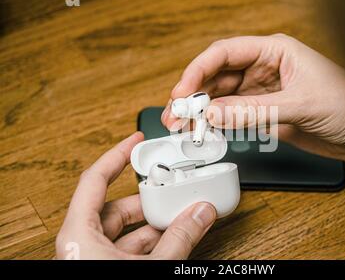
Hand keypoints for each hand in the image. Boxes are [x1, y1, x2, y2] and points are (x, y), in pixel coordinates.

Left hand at [56, 132, 215, 259]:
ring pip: (129, 230)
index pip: (95, 179)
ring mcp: (96, 258)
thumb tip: (201, 214)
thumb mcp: (149, 267)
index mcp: (79, 234)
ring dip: (158, 222)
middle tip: (174, 185)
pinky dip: (156, 241)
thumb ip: (179, 239)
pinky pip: (133, 248)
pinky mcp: (108, 269)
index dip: (117, 155)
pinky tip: (177, 235)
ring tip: (184, 213)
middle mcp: (84, 243)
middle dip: (151, 197)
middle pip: (119, 206)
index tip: (136, 140)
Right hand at [161, 34, 344, 167]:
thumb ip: (254, 110)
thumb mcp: (300, 105)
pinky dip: (219, 124)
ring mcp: (264, 92)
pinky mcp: (266, 114)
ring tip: (184, 126)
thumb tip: (213, 114)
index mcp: (275, 51)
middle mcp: (265, 69)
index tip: (182, 91)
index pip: (225, 53)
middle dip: (194, 93)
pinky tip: (206, 131)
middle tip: (176, 114)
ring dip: (202, 111)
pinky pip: (234, 116)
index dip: (199, 70)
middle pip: (218, 76)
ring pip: (223, 98)